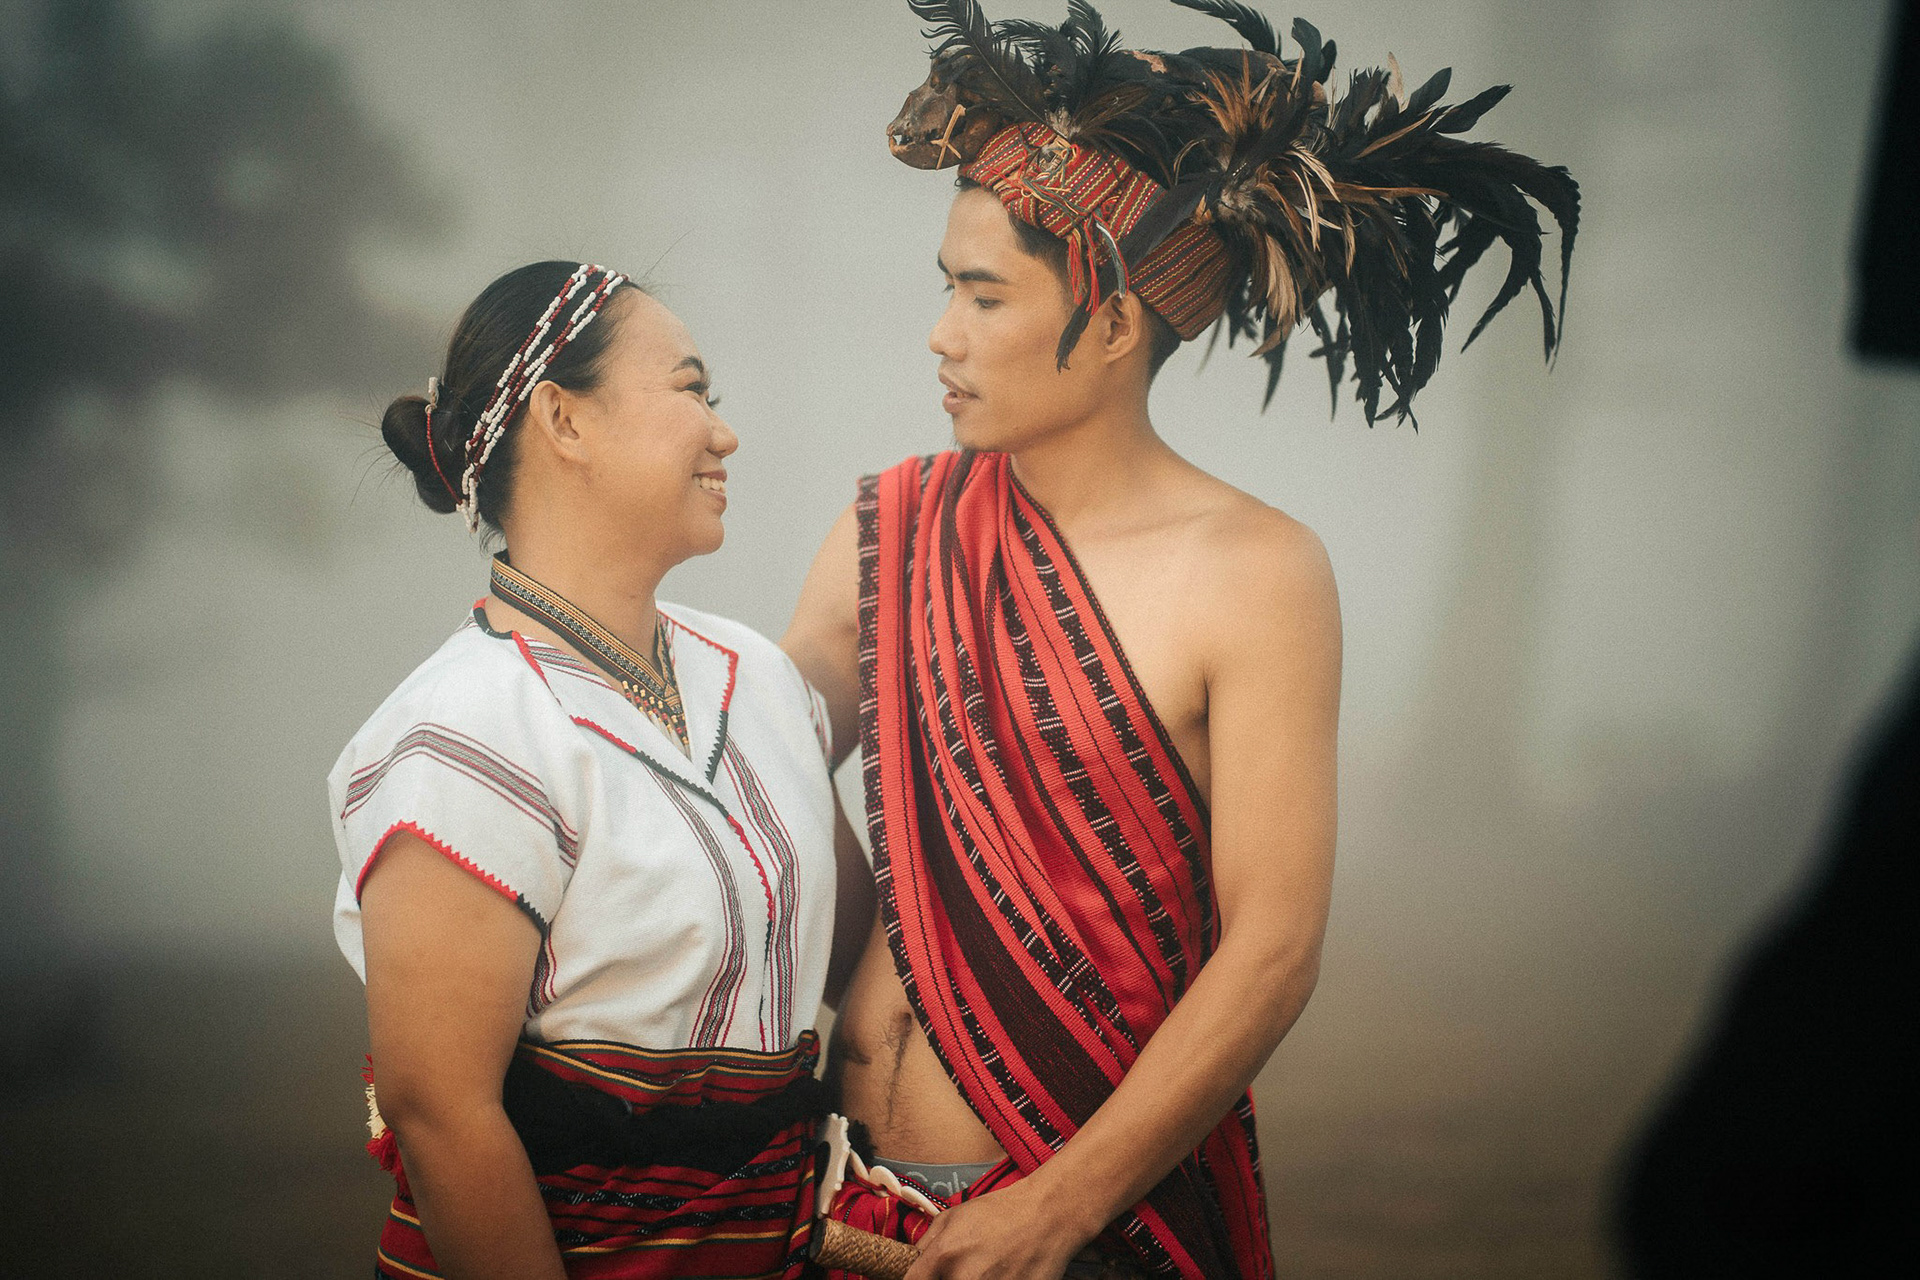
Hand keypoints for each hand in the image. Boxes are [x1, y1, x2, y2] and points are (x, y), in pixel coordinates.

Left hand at [904, 1179, 1093, 1279]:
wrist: (1047, 1215)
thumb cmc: (1001, 1212)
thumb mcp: (954, 1215)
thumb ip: (927, 1243)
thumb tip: (915, 1265)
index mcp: (945, 1255)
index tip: (926, 1277)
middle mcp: (965, 1278)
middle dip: (950, 1279)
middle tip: (966, 1268)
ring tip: (987, 1269)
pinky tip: (1002, 1274)